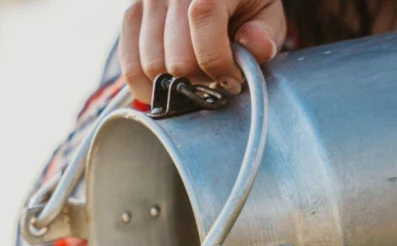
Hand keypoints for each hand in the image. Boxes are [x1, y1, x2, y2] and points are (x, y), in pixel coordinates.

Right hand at [119, 0, 285, 102]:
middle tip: (213, 80)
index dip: (219, 63)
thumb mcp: (265, 14)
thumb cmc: (243, 5)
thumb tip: (253, 48)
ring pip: (151, 67)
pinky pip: (130, 66)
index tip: (232, 79)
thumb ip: (265, 34)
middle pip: (177, 59)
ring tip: (194, 78)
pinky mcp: (131, 14)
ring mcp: (147, 0)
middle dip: (198, 81)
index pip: (205, 22)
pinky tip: (170, 84)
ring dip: (175, 85)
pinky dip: (149, 86)